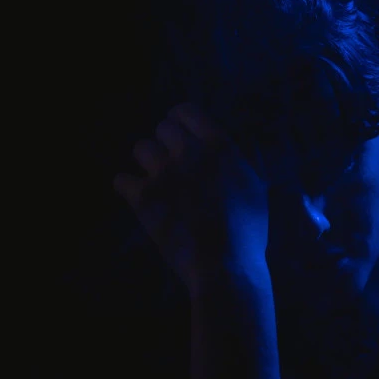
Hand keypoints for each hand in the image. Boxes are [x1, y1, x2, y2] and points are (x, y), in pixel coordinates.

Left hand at [113, 103, 268, 288]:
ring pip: (140, 148)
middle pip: (161, 128)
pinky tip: (137, 197)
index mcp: (219, 146)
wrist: (225, 266)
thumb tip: (243, 139)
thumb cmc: (247, 230)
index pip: (185, 111)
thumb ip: (248, 159)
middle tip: (170, 163)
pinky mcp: (142, 198)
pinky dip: (127, 187)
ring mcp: (162, 174)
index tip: (179, 134)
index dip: (179, 121)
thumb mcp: (257, 188)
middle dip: (164, 144)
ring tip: (154, 179)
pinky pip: (121, 179)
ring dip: (146, 162)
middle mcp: (188, 152)